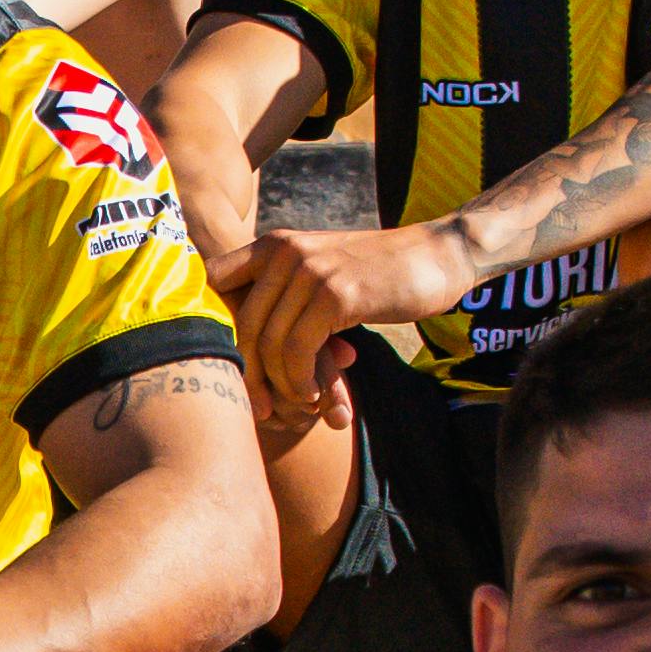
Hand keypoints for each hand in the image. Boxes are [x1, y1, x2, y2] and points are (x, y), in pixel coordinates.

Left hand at [218, 212, 475, 435]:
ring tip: (299, 404)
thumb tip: (241, 344)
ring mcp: (310, 270)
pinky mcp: (336, 295)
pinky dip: (300, 382)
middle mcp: (285, 250)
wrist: (437, 257)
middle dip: (249, 374)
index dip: (214, 327)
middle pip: (240, 325)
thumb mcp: (322, 270)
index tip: (232, 366)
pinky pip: (297, 351)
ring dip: (281, 385)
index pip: (213, 283)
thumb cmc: (378, 275)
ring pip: (268, 343)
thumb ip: (284, 291)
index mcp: (274, 244)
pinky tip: (316, 395)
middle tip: (264, 408)